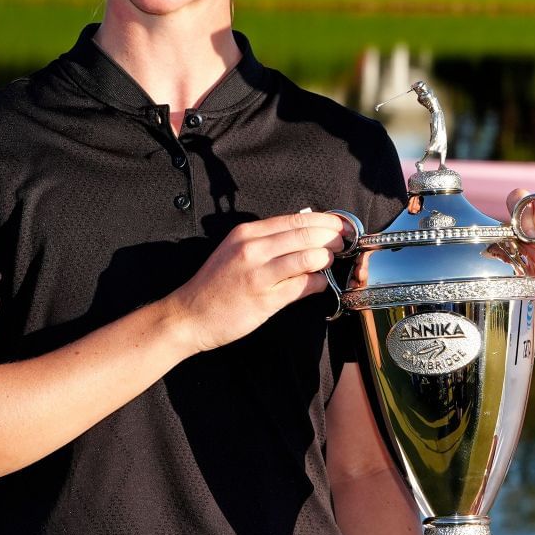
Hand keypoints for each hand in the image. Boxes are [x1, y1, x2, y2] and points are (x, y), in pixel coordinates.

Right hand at [169, 212, 350, 355]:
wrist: (190, 315)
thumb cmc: (216, 285)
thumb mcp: (236, 251)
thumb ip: (267, 242)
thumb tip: (305, 237)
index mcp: (247, 233)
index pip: (296, 219)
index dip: (325, 221)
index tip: (341, 225)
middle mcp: (252, 249)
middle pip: (306, 234)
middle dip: (333, 238)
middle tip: (344, 243)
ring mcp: (258, 273)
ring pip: (308, 257)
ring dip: (327, 259)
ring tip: (330, 262)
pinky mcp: (265, 298)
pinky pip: (303, 286)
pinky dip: (318, 283)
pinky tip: (319, 283)